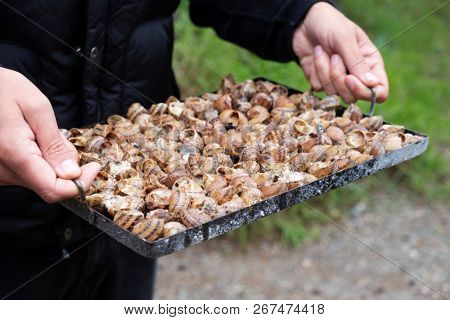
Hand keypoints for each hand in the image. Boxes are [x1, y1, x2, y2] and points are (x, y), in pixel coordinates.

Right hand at [0, 68, 100, 202]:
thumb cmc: (4, 89)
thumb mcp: (37, 108)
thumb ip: (55, 144)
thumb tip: (72, 174)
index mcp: (14, 155)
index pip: (53, 190)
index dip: (80, 184)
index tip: (94, 166)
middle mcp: (3, 172)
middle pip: (50, 185)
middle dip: (66, 166)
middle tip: (59, 137)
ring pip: (40, 180)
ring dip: (52, 162)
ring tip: (39, 133)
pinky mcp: (0, 171)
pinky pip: (29, 174)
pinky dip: (40, 160)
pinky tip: (32, 140)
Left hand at [293, 2, 388, 102]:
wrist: (303, 22)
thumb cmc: (330, 24)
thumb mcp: (345, 39)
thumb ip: (357, 63)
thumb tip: (372, 84)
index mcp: (370, 62)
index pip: (379, 91)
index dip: (365, 91)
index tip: (349, 79)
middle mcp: (356, 75)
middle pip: (353, 96)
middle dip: (339, 79)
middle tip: (334, 56)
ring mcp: (338, 80)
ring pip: (334, 93)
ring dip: (324, 72)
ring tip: (322, 51)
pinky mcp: (322, 81)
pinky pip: (319, 88)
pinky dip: (314, 72)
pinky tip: (315, 56)